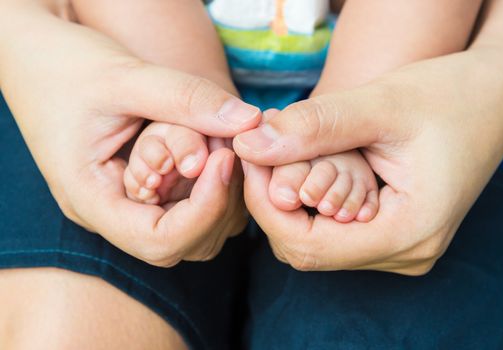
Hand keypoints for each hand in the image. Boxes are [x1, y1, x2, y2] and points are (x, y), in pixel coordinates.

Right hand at [0, 1, 259, 265]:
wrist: (41, 59)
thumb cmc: (66, 65)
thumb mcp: (124, 77)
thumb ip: (186, 99)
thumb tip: (250, 121)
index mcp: (91, 200)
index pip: (159, 240)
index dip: (204, 210)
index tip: (225, 159)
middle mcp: (113, 213)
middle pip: (185, 241)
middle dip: (219, 200)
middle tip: (229, 147)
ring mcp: (131, 204)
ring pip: (197, 230)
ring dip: (222, 193)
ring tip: (222, 143)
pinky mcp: (147, 190)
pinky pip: (192, 205)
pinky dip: (216, 184)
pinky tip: (217, 146)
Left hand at [233, 10, 502, 273]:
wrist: (495, 96)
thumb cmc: (450, 95)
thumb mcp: (381, 104)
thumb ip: (315, 127)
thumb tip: (249, 146)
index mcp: (409, 233)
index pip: (308, 246)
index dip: (266, 207)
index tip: (248, 160)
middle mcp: (406, 252)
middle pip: (309, 248)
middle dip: (274, 202)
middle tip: (260, 151)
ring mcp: (402, 246)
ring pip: (318, 240)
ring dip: (291, 199)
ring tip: (281, 151)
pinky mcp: (395, 231)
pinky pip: (336, 230)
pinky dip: (311, 200)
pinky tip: (306, 164)